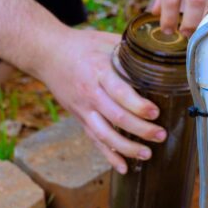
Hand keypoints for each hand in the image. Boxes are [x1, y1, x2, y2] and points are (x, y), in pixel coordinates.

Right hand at [36, 28, 165, 173]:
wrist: (46, 53)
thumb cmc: (82, 45)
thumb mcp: (106, 40)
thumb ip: (130, 52)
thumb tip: (161, 55)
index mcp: (99, 71)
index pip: (119, 92)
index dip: (137, 105)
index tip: (155, 113)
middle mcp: (90, 93)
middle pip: (115, 117)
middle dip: (140, 129)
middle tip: (160, 135)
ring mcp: (83, 108)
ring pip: (104, 134)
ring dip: (127, 148)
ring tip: (147, 154)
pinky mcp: (80, 118)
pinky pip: (95, 140)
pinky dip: (109, 156)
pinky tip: (124, 167)